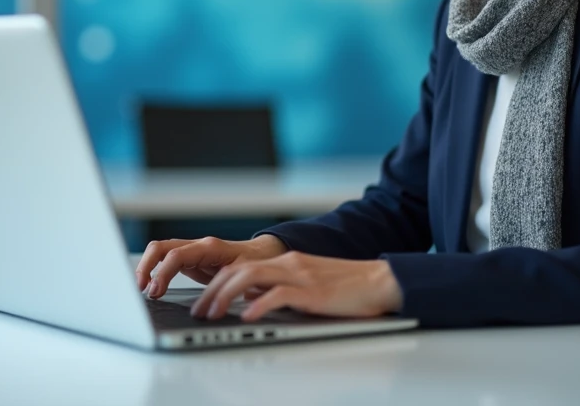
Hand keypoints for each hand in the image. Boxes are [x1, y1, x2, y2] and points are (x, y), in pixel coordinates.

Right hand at [137, 235, 287, 297]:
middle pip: (161, 247)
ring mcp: (192, 252)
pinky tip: (151, 288)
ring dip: (146, 268)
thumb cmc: (257, 263)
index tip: (155, 291)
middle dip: (146, 266)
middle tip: (140, 289)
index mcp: (210, 247)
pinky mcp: (189, 260)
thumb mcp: (246, 274)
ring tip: (141, 290)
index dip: (163, 273)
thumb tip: (217, 301)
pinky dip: (155, 272)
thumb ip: (230, 283)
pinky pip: (165, 261)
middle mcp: (197, 246)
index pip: (177, 255)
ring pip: (160, 252)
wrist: (262, 255)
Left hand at [190, 251, 403, 321]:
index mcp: (287, 261)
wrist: (380, 281)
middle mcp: (289, 264)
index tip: (203, 301)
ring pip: (250, 276)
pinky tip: (247, 317)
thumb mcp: (307, 284)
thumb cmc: (348, 287)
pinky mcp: (312, 291)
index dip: (216, 283)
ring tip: (213, 314)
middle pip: (238, 269)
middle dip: (212, 290)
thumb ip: (280, 287)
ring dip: (225, 296)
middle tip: (199, 311)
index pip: (241, 266)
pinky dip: (258, 304)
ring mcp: (300, 275)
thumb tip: (252, 299)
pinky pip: (278, 294)